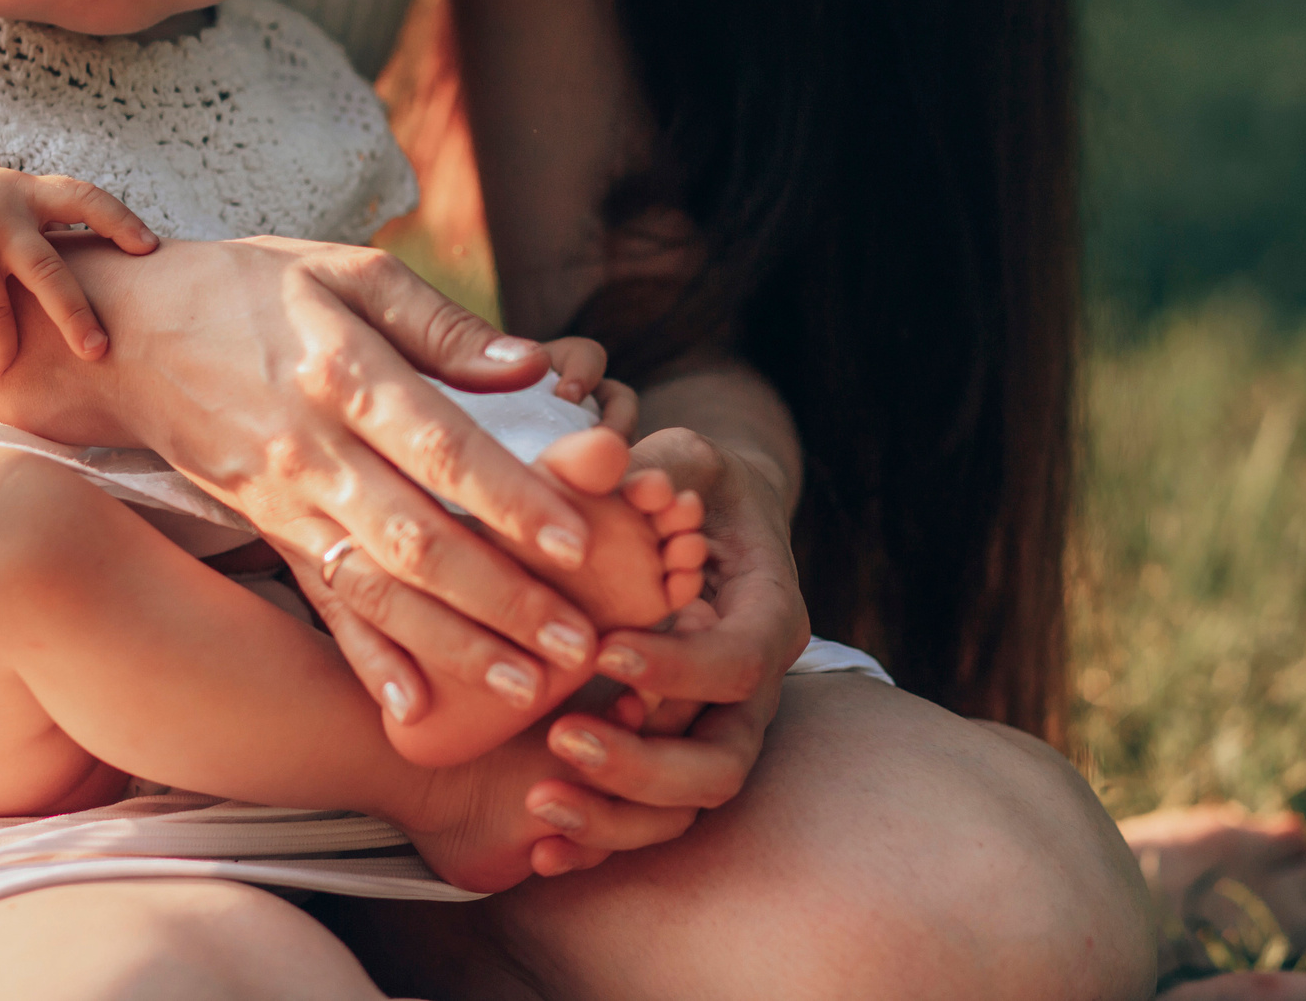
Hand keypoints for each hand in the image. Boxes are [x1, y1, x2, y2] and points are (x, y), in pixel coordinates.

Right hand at [0, 158, 156, 379]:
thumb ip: (33, 217)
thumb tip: (91, 263)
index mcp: (23, 191)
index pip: (85, 198)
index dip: (120, 222)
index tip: (150, 248)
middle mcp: (0, 216)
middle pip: (51, 274)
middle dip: (77, 317)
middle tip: (98, 350)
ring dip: (2, 353)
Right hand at [61, 237, 625, 726]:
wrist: (130, 335)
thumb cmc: (253, 289)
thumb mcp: (347, 274)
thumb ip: (444, 325)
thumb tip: (534, 367)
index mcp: (343, 372)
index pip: (439, 446)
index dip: (508, 497)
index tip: (576, 540)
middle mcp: (311, 450)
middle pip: (416, 538)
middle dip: (502, 599)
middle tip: (577, 646)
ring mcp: (284, 501)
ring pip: (376, 588)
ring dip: (453, 646)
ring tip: (528, 689)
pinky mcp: (269, 531)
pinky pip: (323, 602)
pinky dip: (366, 660)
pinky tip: (413, 711)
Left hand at [515, 423, 811, 874]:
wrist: (698, 525)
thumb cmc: (687, 484)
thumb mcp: (680, 457)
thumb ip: (654, 463)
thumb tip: (615, 465)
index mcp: (765, 616)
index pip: (740, 662)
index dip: (678, 668)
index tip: (604, 653)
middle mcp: (751, 691)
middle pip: (723, 761)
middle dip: (645, 763)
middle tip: (564, 736)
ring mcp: (714, 733)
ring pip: (688, 809)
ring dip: (617, 815)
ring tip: (541, 798)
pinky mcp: (672, 758)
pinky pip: (649, 823)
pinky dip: (600, 842)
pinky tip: (539, 849)